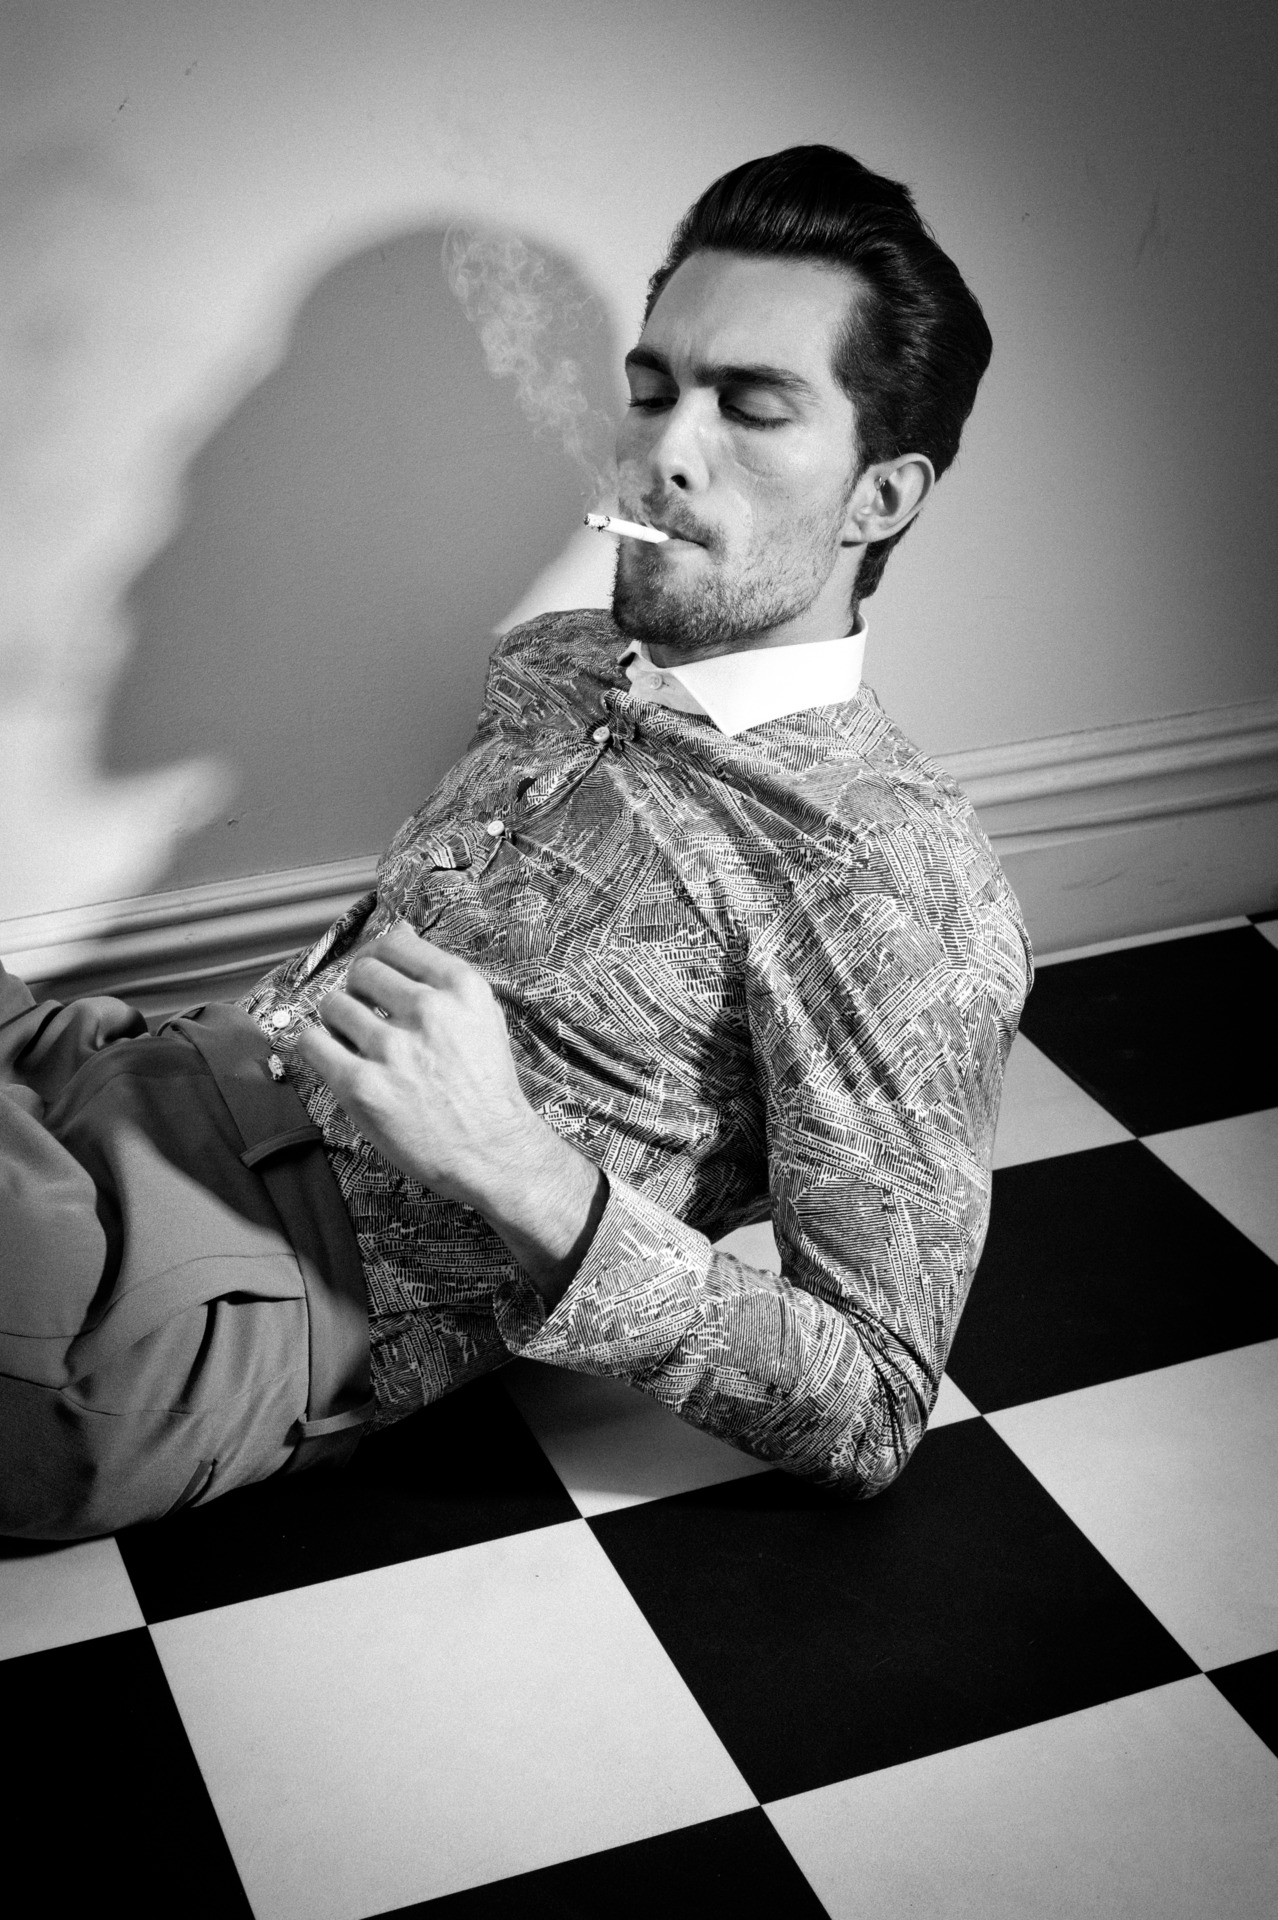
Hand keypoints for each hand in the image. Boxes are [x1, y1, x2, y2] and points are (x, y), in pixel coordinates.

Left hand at [295, 923, 605, 1301]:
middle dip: (358, 991)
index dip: (377, 959)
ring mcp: (393, 1048)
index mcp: (460, 988)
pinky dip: (317, 1047)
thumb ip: (438, 974)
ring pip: (334, 1005)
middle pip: (361, 972)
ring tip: (356, 1044)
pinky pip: (313, 1043)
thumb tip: (398, 930)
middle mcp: (428, 1010)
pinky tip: (335, 1059)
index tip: (375, 979)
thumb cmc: (484, 1085)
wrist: (492, 1150)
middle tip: (367, 1017)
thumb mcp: (480, 1016)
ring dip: (338, 1022)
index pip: (395, 944)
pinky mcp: (363, 1086)